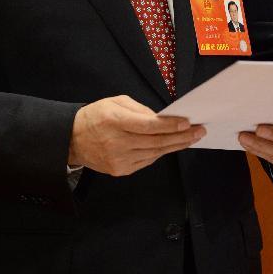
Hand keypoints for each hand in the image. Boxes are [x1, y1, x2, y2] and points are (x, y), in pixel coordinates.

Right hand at [68, 95, 205, 176]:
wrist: (73, 139)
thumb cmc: (95, 116)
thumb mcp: (115, 102)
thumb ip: (139, 109)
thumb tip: (162, 118)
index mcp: (114, 121)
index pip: (148, 126)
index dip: (170, 125)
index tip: (187, 123)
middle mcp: (117, 143)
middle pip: (156, 142)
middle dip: (181, 137)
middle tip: (199, 131)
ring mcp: (119, 160)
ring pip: (154, 153)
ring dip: (175, 146)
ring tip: (190, 138)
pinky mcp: (120, 171)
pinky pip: (147, 161)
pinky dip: (160, 153)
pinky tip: (171, 146)